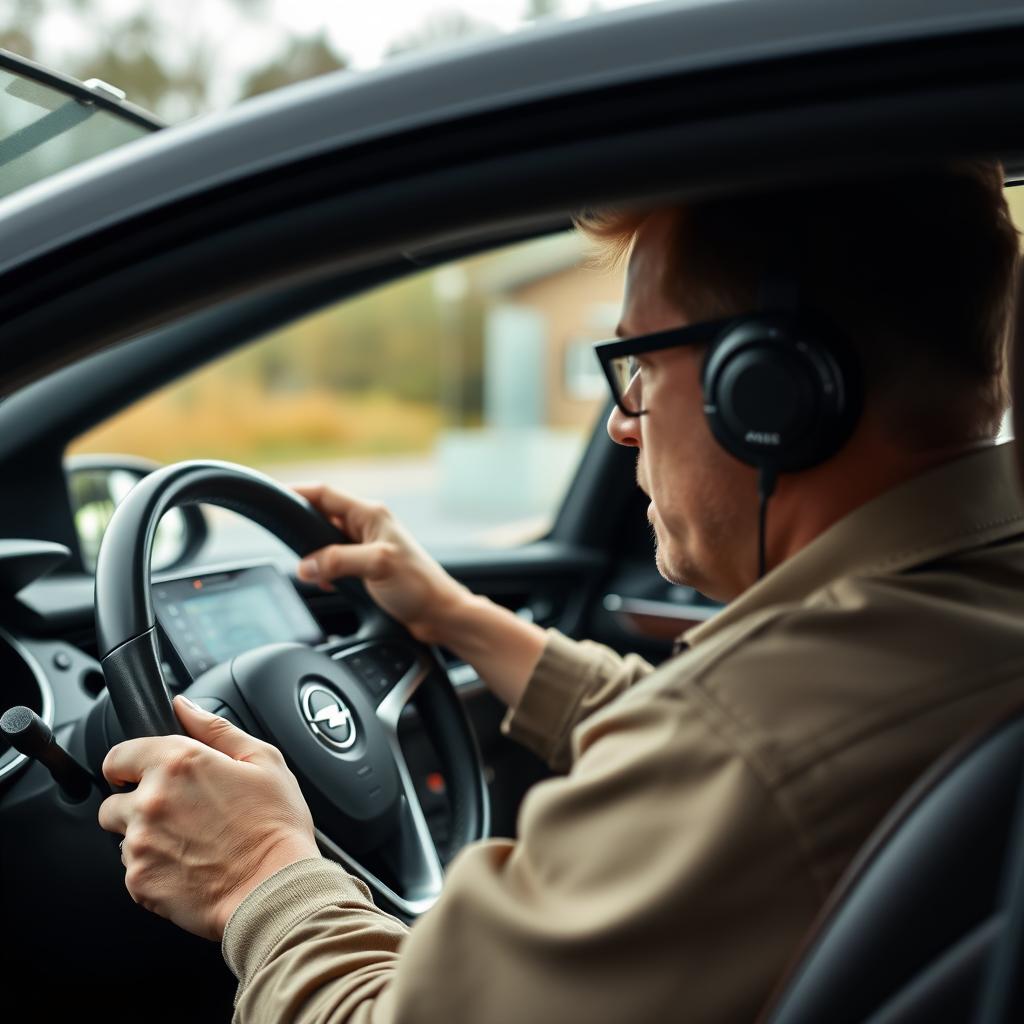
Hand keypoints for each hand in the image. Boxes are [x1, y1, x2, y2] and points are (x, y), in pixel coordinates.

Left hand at [98, 695, 319, 940]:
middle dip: (139, 805)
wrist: (275, 890)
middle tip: (181, 815)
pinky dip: (155, 869)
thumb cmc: (276, 826)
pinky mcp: (139, 882)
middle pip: (114, 801)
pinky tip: (191, 867)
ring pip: (124, 838)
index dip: (130, 765)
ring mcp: (140, 844)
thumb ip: (216, 728)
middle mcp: (150, 801)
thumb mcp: (263, 760)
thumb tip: (184, 706)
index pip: (118, 756)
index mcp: (178, 763)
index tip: (141, 775)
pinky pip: (134, 871)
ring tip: (192, 844)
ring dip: (147, 838)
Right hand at [294, 483, 471, 644]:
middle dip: (304, 531)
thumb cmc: (419, 585)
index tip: (274, 496)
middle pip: (322, 516)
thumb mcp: (377, 565)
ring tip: (312, 572)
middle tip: (290, 546)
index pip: (325, 494)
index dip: (297, 491)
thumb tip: (304, 565)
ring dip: (315, 556)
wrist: (439, 613)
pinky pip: (334, 561)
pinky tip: (327, 583)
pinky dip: (325, 571)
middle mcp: (368, 525)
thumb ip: (338, 561)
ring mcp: (367, 546)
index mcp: (371, 514)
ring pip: (326, 542)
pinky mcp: (367, 566)